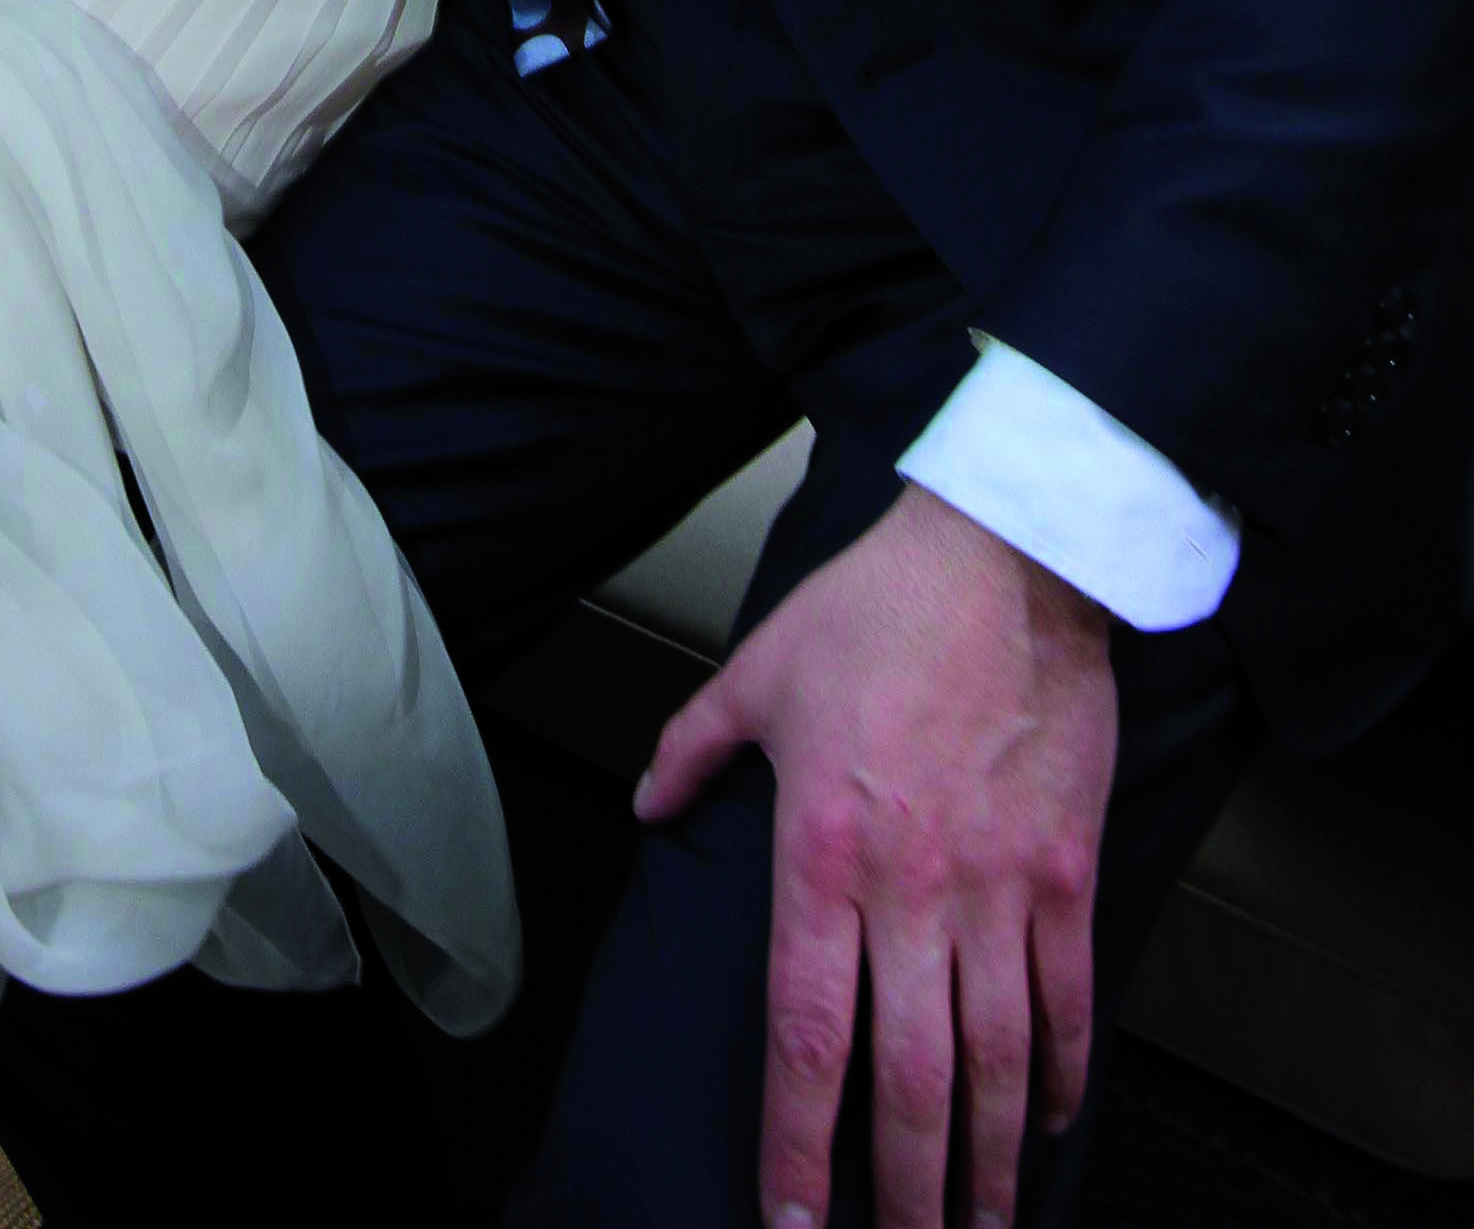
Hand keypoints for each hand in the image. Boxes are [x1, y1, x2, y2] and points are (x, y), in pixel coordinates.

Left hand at [633, 484, 1116, 1228]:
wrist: (1009, 556)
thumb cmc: (886, 606)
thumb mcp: (758, 671)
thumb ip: (693, 750)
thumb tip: (649, 800)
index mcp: (823, 849)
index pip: (807, 1030)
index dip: (800, 1140)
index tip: (798, 1217)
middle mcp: (914, 887)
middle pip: (908, 1076)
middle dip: (905, 1187)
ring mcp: (1001, 885)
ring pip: (997, 1058)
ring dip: (990, 1160)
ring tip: (983, 1224)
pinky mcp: (1069, 869)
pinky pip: (1068, 996)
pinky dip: (1063, 1069)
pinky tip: (1053, 1117)